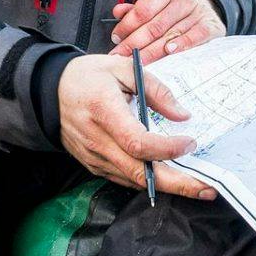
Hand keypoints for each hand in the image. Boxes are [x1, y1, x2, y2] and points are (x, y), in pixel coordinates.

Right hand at [57, 54, 216, 199]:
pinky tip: (170, 179)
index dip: (166, 148)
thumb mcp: (123, 67)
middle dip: (177, 184)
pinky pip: (125, 179)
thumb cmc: (88, 76)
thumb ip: (156, 89)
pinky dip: (150, 181)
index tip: (190, 143)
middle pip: (140, 173)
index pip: (137, 142)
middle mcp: (98, 140)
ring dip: (168, 187)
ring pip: (134, 181)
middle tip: (206, 188)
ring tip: (197, 187)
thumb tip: (183, 115)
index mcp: (104, 111)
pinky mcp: (94, 165)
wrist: (50, 92)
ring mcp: (94, 157)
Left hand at [108, 0, 224, 64]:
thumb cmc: (175, 6)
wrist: (207, 3)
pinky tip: (169, 52)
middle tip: (121, 56)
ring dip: (153, 51)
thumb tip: (117, 12)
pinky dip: (181, 45)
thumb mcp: (156, 1)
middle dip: (135, 43)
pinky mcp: (210, 26)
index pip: (142, 10)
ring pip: (171, 35)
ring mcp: (198, 13)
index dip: (127, 26)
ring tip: (138, 61)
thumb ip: (136, 9)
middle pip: (154, 26)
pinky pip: (194, 37)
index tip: (116, 39)